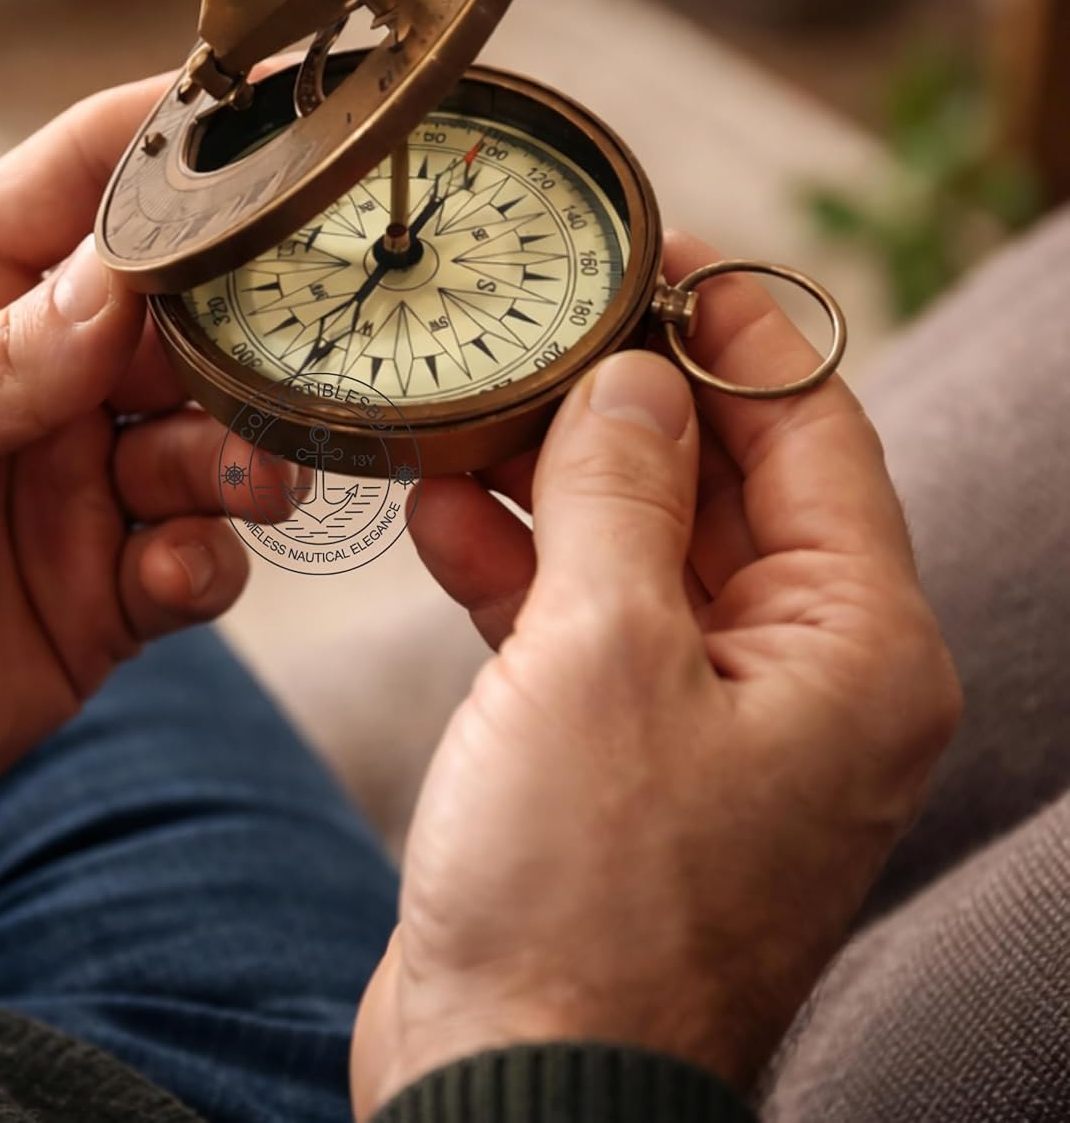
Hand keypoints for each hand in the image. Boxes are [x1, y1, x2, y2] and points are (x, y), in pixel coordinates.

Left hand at [0, 76, 264, 887]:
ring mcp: (74, 486)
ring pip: (209, 438)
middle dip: (247, 325)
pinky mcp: (100, 592)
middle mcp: (34, 379)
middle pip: (182, 314)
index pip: (85, 179)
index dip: (182, 135)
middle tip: (301, 344)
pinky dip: (208, 561)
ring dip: (243, 452)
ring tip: (245, 479)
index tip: (286, 102)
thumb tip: (125, 282)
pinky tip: (172, 575)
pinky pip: (195, 559)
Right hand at [352, 233, 961, 1114]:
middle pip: (721, 484)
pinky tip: (440, 511)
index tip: (653, 253)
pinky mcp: (619, 752)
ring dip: (555, 479)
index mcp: (853, 646)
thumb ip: (620, 490)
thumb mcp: (601, 651)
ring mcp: (707, 718)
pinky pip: (582, 624)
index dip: (733, 330)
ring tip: (472, 405)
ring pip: (639, 548)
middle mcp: (801, 676)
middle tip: (541, 317)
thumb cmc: (584, 892)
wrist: (515, 1082)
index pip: (812, 432)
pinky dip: (518, 566)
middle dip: (627, 399)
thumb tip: (633, 376)